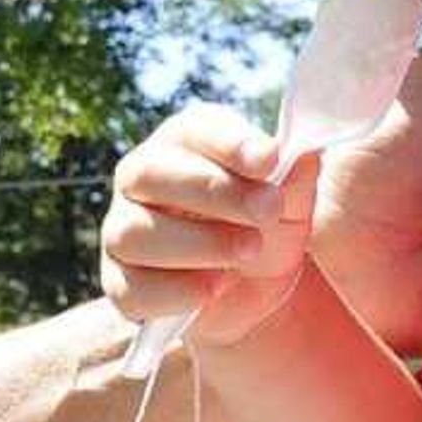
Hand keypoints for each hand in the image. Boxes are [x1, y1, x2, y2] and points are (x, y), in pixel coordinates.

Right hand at [100, 106, 325, 353]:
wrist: (255, 289)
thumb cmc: (267, 225)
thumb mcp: (293, 198)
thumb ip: (294, 174)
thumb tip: (300, 153)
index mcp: (183, 143)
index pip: (191, 131)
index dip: (227, 144)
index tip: (269, 159)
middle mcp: (141, 180)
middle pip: (147, 174)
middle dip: (211, 191)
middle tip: (267, 210)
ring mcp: (123, 231)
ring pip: (133, 232)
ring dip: (198, 243)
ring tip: (250, 250)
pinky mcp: (121, 284)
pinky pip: (131, 288)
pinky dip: (176, 291)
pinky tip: (216, 287)